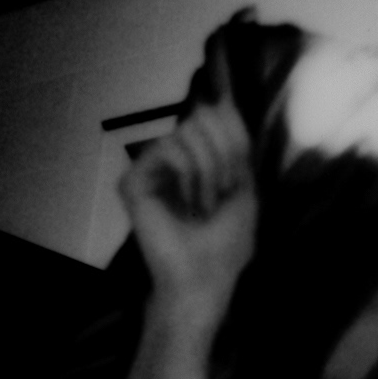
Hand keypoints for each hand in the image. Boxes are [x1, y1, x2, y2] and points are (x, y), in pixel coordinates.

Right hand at [120, 43, 256, 334]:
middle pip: (202, 118)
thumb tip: (223, 101)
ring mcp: (152, 170)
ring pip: (186, 131)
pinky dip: (187, 169)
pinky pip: (165, 147)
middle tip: (222, 192)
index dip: (233, 133)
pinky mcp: (133, 182)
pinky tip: (188, 199)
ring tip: (205, 202)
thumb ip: (235, 143)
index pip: (216, 118)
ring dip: (208, 167)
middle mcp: (174, 160)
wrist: (204, 276)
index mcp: (200, 161)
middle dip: (223, 154)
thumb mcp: (244, 186)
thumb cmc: (226, 241)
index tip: (240, 169)